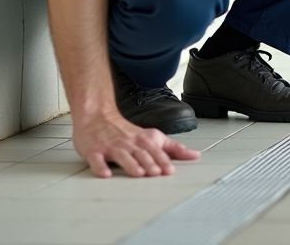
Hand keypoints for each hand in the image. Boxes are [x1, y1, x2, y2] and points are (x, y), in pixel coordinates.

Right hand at [72, 112, 200, 177]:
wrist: (98, 117)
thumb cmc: (126, 132)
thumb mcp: (153, 137)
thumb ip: (173, 148)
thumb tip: (195, 155)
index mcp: (144, 140)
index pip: (156, 150)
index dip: (163, 160)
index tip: (170, 170)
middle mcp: (129, 143)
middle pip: (141, 153)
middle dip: (149, 163)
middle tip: (156, 173)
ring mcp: (111, 147)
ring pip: (122, 155)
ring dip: (130, 164)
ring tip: (138, 173)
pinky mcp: (94, 151)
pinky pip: (97, 159)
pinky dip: (100, 167)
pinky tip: (105, 173)